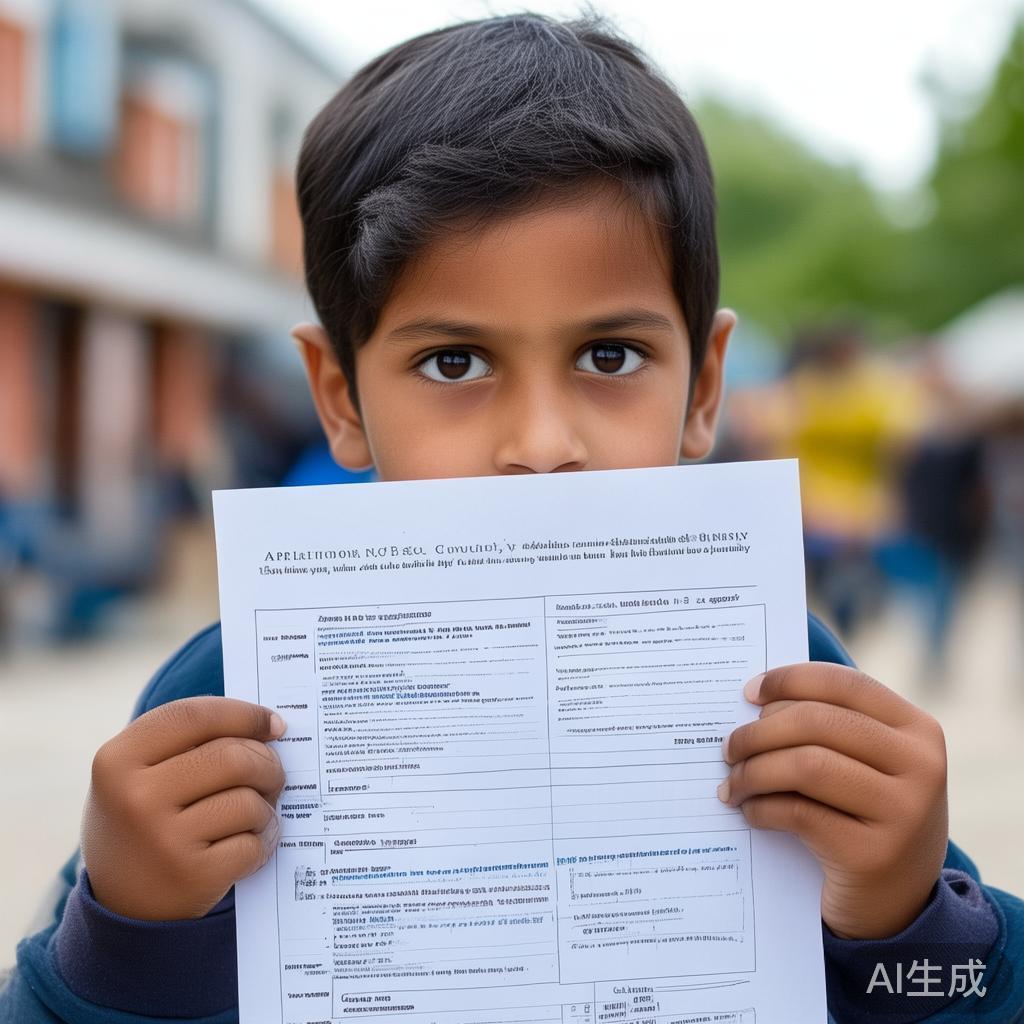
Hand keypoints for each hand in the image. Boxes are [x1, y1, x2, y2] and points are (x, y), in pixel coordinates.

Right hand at [81, 697, 286, 919]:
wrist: (120, 907)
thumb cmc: (144, 821)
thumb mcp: (139, 775)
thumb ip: (190, 743)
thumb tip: (268, 728)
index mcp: (118, 759)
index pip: (196, 715)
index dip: (243, 715)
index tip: (273, 724)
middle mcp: (135, 797)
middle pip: (233, 757)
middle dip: (267, 763)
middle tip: (273, 775)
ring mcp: (163, 840)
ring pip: (248, 801)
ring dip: (265, 807)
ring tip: (256, 814)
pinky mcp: (192, 876)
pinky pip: (253, 843)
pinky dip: (263, 841)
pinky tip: (251, 844)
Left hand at [720, 664, 947, 939]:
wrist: (897, 906)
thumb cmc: (865, 817)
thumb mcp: (867, 765)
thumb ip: (829, 728)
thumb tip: (755, 699)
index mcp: (917, 729)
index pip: (843, 684)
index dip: (789, 680)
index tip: (749, 693)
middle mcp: (922, 766)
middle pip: (817, 722)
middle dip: (759, 732)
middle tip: (729, 748)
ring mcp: (904, 813)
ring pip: (806, 766)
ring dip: (754, 771)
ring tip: (732, 783)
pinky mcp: (874, 856)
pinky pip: (798, 813)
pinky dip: (762, 808)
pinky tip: (750, 811)